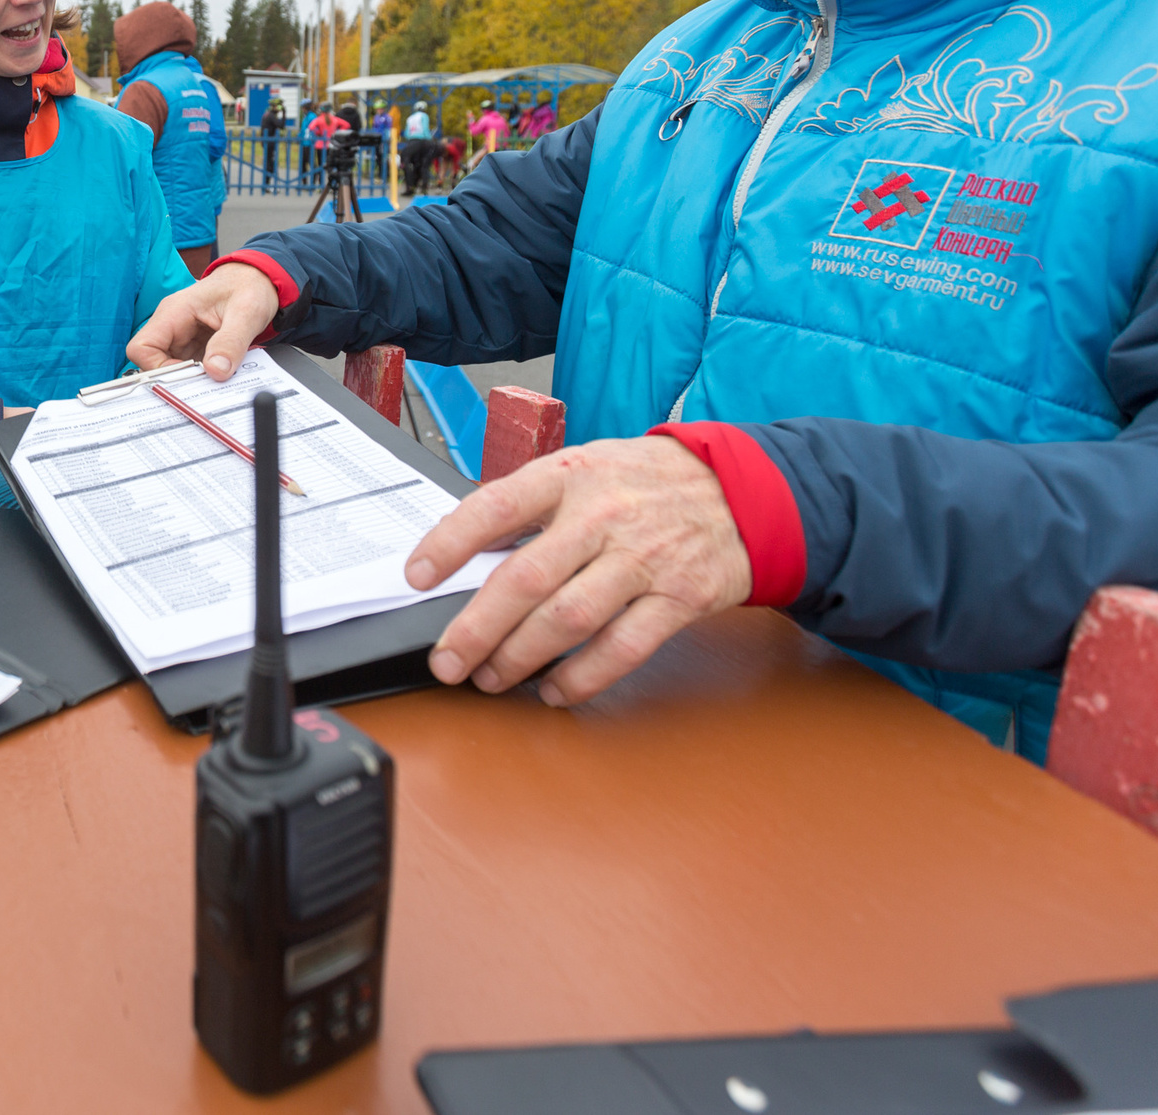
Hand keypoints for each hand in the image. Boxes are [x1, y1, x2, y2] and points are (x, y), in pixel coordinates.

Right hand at [126, 264, 278, 379]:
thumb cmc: (248, 287)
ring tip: (217, 379)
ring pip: (171, 370)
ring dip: (191, 380)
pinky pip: (189, 370)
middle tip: (206, 384)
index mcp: (173, 313)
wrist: (259, 282)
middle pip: (153, 364)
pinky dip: (202, 377)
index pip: (141, 348)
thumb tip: (216, 371)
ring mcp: (181, 338)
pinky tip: (221, 375)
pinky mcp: (194, 348)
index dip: (157, 368)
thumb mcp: (246, 313)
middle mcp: (171, 326)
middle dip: (177, 379)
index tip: (187, 376)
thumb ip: (230, 342)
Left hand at [405, 437, 751, 705]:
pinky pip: (621, 648)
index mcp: (569, 474)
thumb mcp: (584, 467)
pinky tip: (553, 689)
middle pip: (525, 578)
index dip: (448, 543)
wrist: (743, 488)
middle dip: (476, 628)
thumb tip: (464, 553)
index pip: (495, 507)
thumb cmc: (644, 482)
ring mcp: (643, 558)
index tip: (415, 577)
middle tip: (447, 661)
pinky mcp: (679, 598)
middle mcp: (603, 514)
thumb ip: (530, 506)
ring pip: (568, 619)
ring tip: (491, 677)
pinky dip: (581, 677)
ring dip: (520, 658)